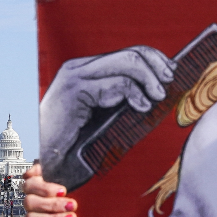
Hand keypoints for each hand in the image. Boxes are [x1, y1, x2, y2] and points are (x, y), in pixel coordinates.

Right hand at [22, 162, 78, 216]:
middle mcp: (33, 202)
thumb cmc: (80, 196)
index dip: (43, 187)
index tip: (63, 191)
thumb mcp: (76, 181)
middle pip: (30, 201)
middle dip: (53, 204)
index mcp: (39, 186)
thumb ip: (68, 168)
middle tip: (73, 205)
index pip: (29, 182)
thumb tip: (55, 161)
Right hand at [38, 46, 175, 175]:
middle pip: (132, 52)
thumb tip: (158, 93)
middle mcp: (80, 68)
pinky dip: (136, 93)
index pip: (128, 53)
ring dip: (151, 78)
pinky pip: (118, 83)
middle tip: (169, 83)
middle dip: (158, 65)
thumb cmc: (74, 148)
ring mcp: (76, 77)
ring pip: (129, 62)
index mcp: (86, 72)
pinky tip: (142, 107)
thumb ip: (122, 102)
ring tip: (159, 96)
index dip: (155, 60)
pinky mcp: (75, 91)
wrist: (45, 164)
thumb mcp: (103, 119)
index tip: (171, 74)